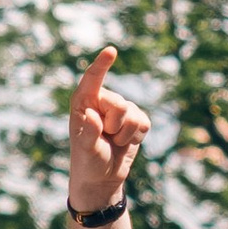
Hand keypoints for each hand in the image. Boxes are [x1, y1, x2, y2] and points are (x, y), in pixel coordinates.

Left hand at [67, 52, 149, 212]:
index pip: (92, 79)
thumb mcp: (86, 149)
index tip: (111, 51)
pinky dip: (136, 137)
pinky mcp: (135, 120)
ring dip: (125, 134)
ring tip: (113, 141)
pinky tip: (125, 142)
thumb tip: (91, 114)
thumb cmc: (87, 161)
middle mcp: (101, 101)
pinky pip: (144, 122)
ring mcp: (120, 109)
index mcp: (83, 102)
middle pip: (119, 103)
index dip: (102, 64)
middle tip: (106, 138)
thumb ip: (89, 132)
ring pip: (133, 114)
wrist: (102, 177)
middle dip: (115, 125)